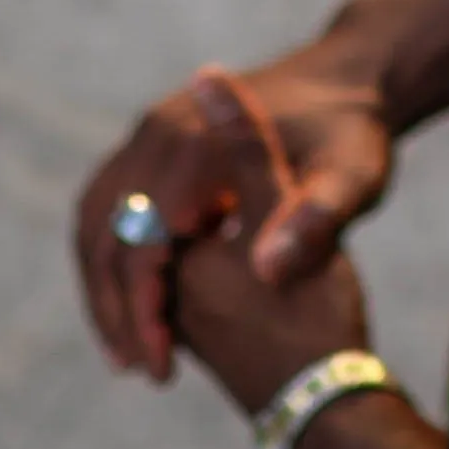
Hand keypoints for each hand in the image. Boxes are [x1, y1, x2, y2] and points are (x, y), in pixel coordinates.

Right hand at [74, 44, 392, 381]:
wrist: (347, 81)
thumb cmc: (353, 138)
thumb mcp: (353, 181)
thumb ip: (316, 221)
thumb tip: (267, 270)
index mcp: (198, 146)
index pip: (143, 247)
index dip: (144, 312)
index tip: (161, 366)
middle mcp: (160, 132)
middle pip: (105, 235)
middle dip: (113, 308)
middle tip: (136, 367)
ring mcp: (150, 133)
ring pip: (95, 221)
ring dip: (103, 287)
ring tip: (131, 349)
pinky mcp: (151, 143)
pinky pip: (108, 206)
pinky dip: (111, 257)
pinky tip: (141, 303)